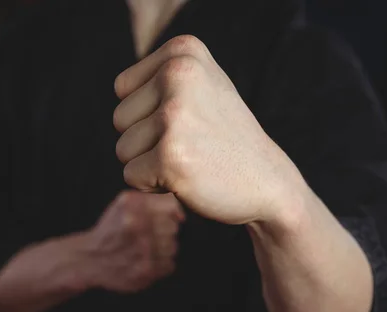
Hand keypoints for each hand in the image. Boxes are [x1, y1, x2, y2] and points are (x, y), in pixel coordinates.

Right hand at [88, 190, 184, 292]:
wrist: (89, 259)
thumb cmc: (110, 229)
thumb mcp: (124, 203)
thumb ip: (151, 200)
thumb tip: (179, 214)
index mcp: (131, 206)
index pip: (171, 207)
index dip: (170, 213)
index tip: (163, 219)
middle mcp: (137, 226)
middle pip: (173, 227)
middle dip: (164, 231)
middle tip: (149, 236)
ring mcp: (142, 250)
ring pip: (173, 247)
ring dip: (163, 249)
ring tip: (146, 249)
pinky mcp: (146, 271)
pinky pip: (169, 264)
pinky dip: (161, 264)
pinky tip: (146, 261)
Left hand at [113, 35, 304, 225]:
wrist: (267, 182)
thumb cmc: (225, 139)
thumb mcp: (200, 86)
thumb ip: (160, 77)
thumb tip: (120, 87)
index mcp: (184, 51)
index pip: (123, 88)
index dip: (147, 114)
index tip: (189, 120)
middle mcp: (178, 74)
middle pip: (119, 118)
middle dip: (147, 141)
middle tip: (192, 143)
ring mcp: (175, 115)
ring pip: (122, 148)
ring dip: (150, 163)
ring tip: (192, 158)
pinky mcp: (171, 156)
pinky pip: (130, 176)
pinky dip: (154, 185)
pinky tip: (189, 177)